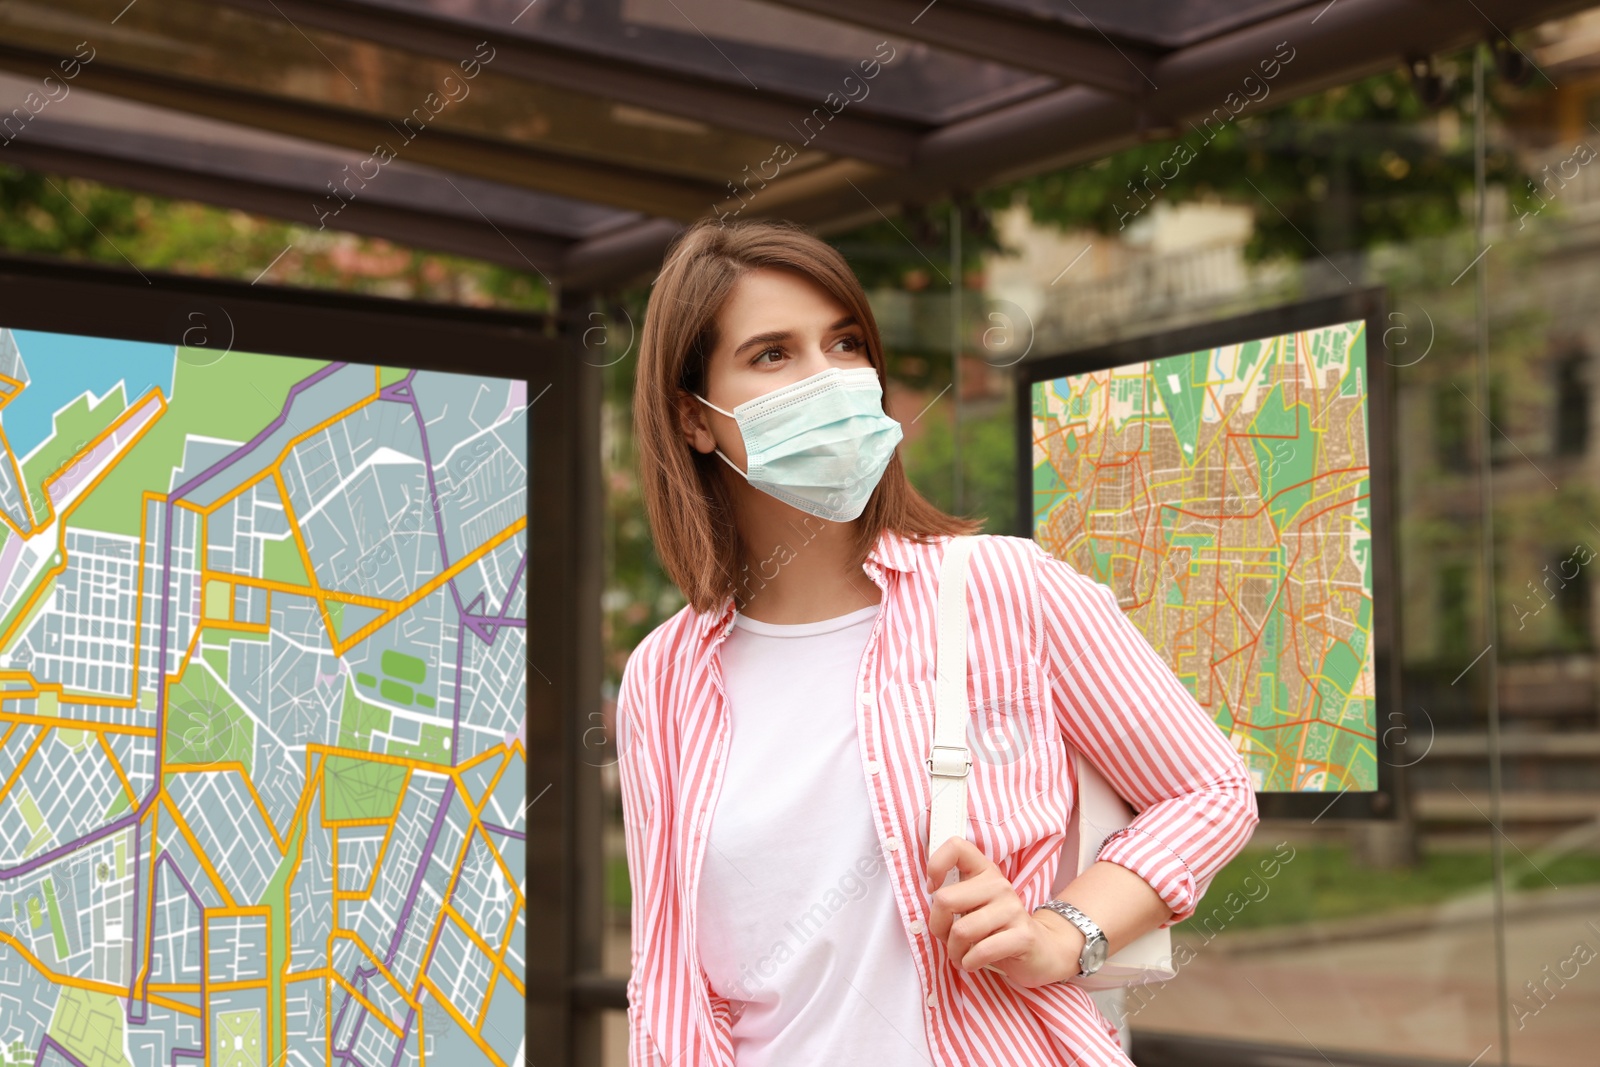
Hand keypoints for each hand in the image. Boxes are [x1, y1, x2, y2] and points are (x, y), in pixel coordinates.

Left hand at [925, 835, 1083, 988]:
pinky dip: (969, 962)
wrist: (1041, 951)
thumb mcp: (974, 906)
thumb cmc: (997, 929)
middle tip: (947, 938)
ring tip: (960, 955)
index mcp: (985, 871)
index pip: (956, 847)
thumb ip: (953, 898)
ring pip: (961, 930)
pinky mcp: (1022, 935)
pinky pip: (981, 950)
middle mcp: (999, 885)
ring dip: (954, 951)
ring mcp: (1013, 909)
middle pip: (946, 899)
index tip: (934, 889)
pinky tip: (972, 963)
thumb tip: (929, 899)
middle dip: (938, 927)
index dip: (936, 865)